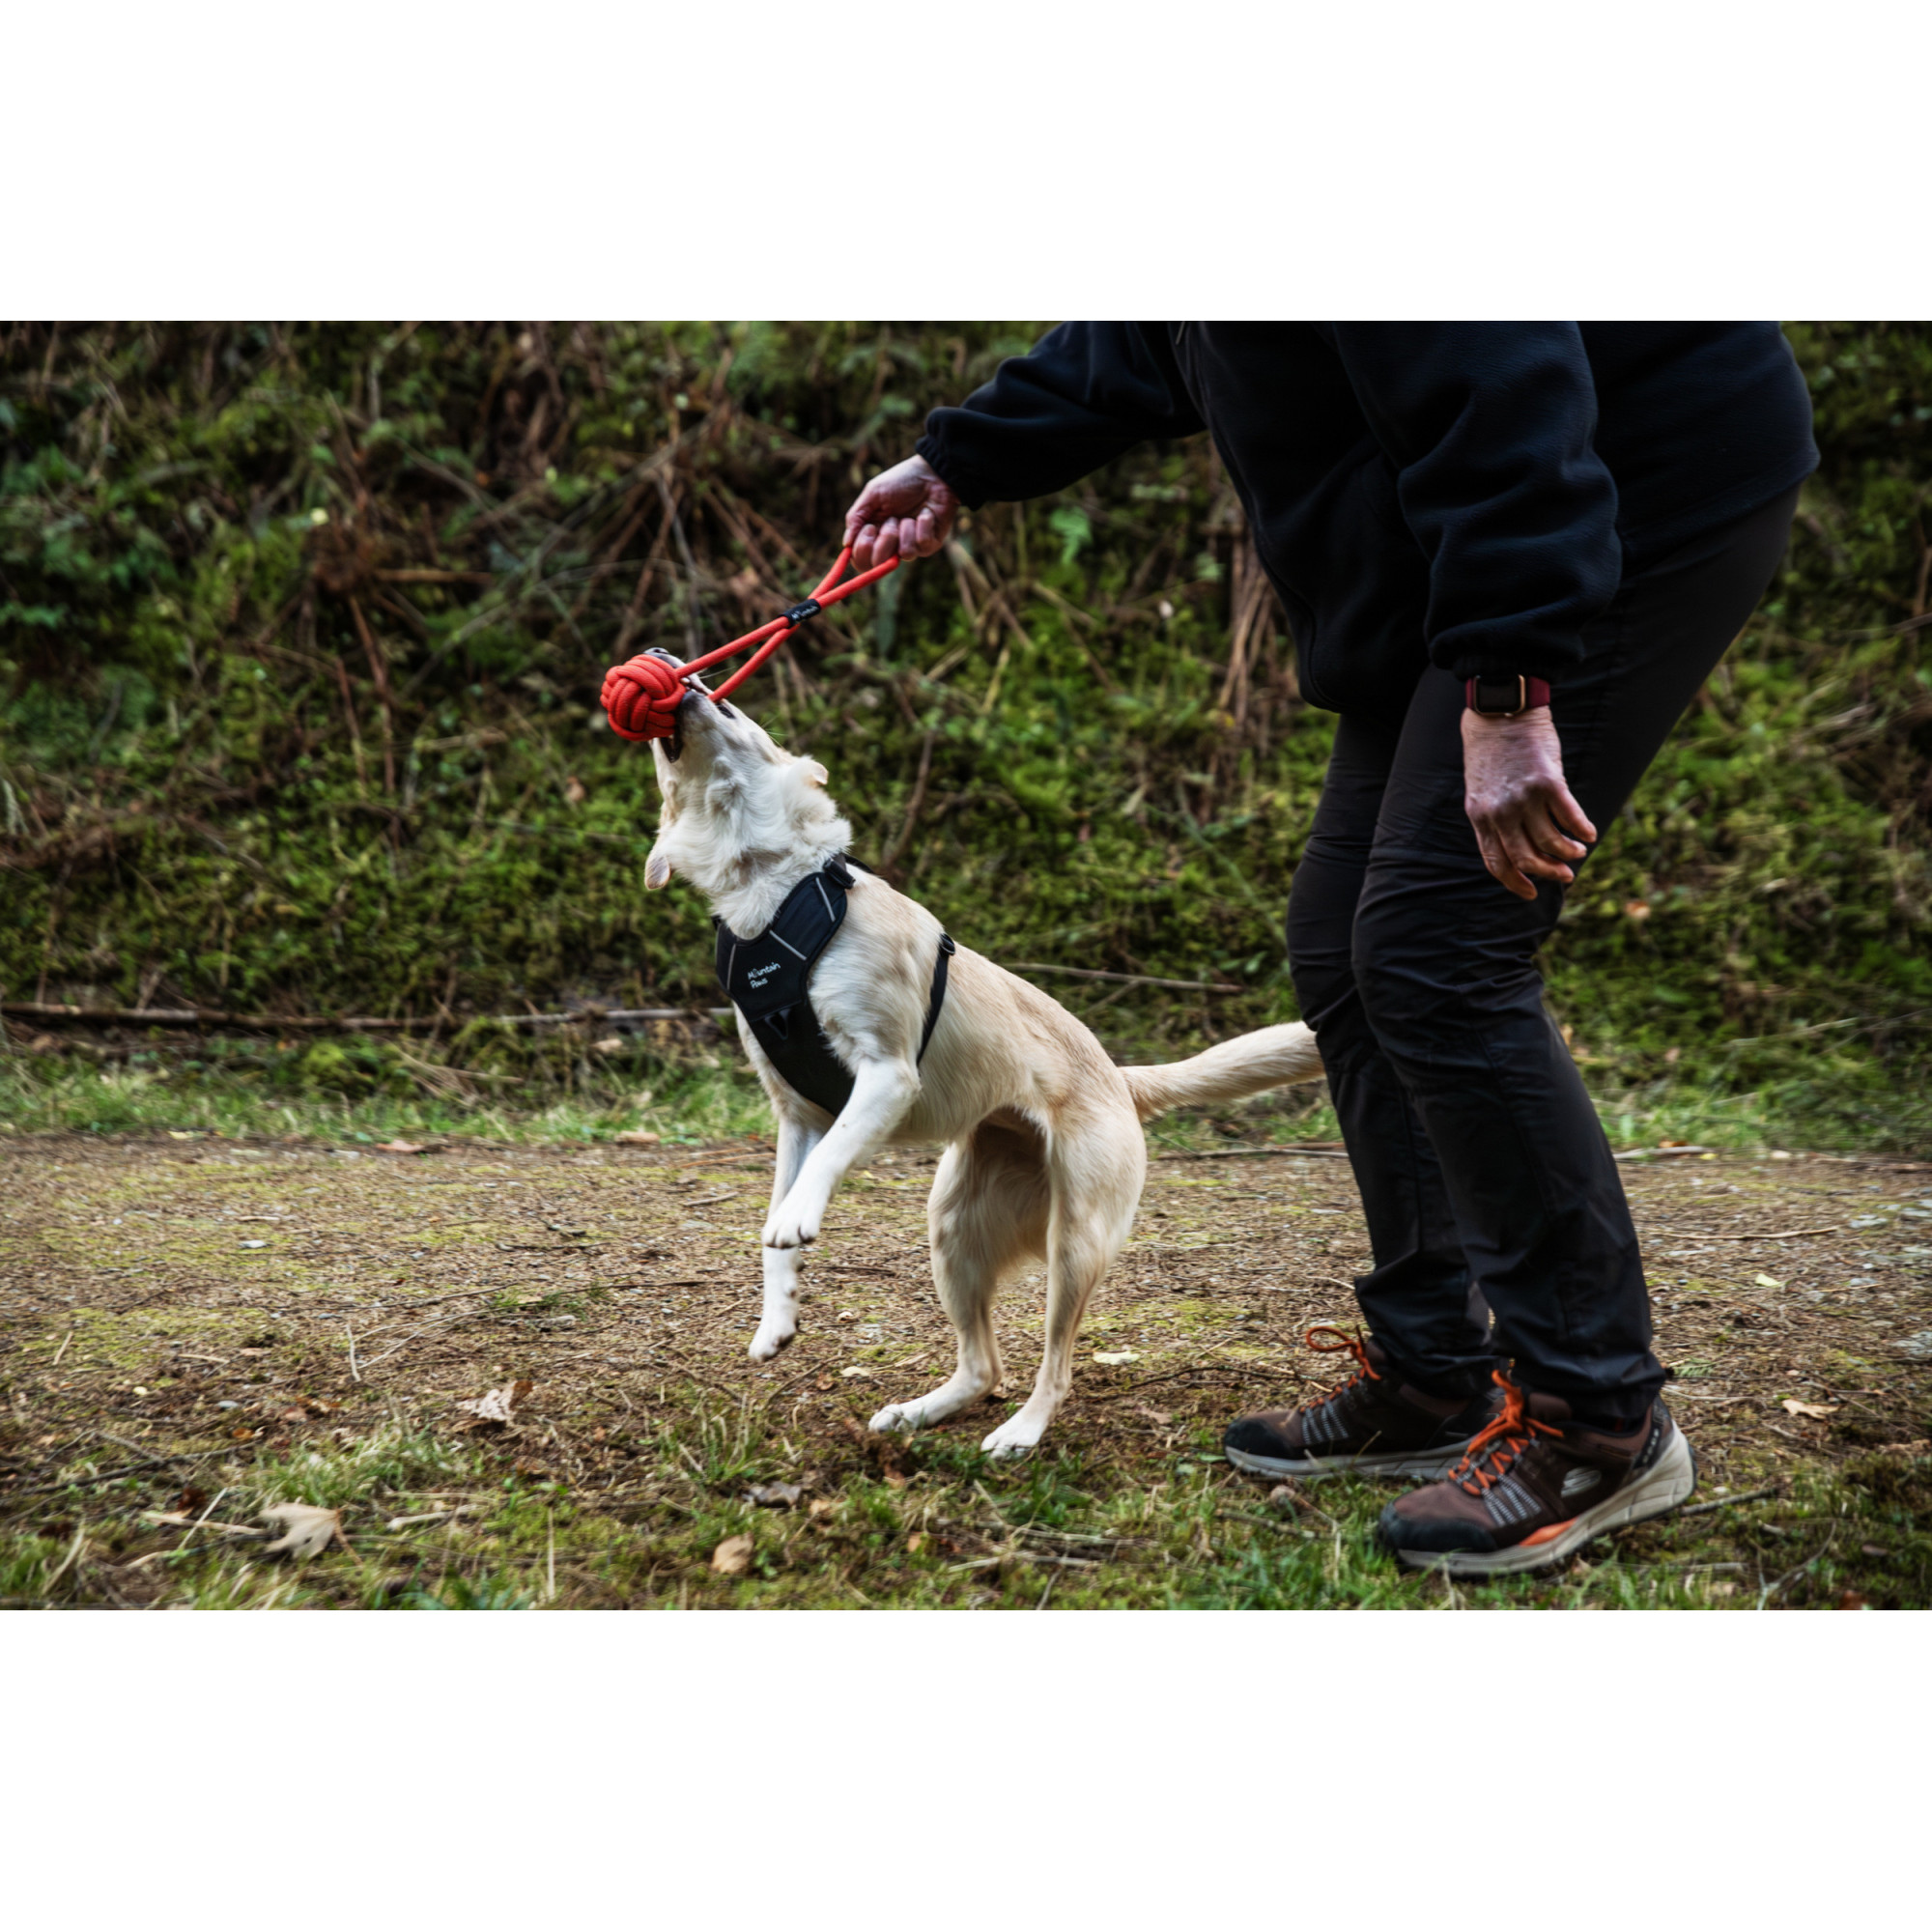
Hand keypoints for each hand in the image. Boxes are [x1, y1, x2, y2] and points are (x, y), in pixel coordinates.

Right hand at [843, 454, 959, 569]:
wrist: (932, 473)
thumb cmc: (901, 481)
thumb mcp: (873, 494)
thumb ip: (856, 517)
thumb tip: (846, 543)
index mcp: (873, 534)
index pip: (861, 560)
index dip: (862, 550)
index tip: (869, 529)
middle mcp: (890, 544)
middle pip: (878, 564)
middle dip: (884, 541)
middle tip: (892, 521)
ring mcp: (910, 545)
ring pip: (903, 554)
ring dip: (905, 530)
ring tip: (909, 515)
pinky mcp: (930, 544)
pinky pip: (922, 545)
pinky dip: (923, 525)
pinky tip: (926, 513)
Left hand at [1461, 706, 1596, 899]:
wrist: (1500, 712)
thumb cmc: (1491, 750)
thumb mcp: (1481, 789)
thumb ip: (1493, 816)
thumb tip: (1515, 843)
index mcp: (1480, 816)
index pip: (1495, 862)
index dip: (1514, 882)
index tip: (1530, 893)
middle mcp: (1500, 812)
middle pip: (1525, 859)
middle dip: (1548, 873)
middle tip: (1565, 875)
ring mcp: (1523, 798)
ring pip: (1550, 842)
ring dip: (1569, 852)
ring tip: (1579, 851)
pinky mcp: (1548, 782)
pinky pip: (1570, 817)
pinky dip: (1583, 830)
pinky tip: (1590, 833)